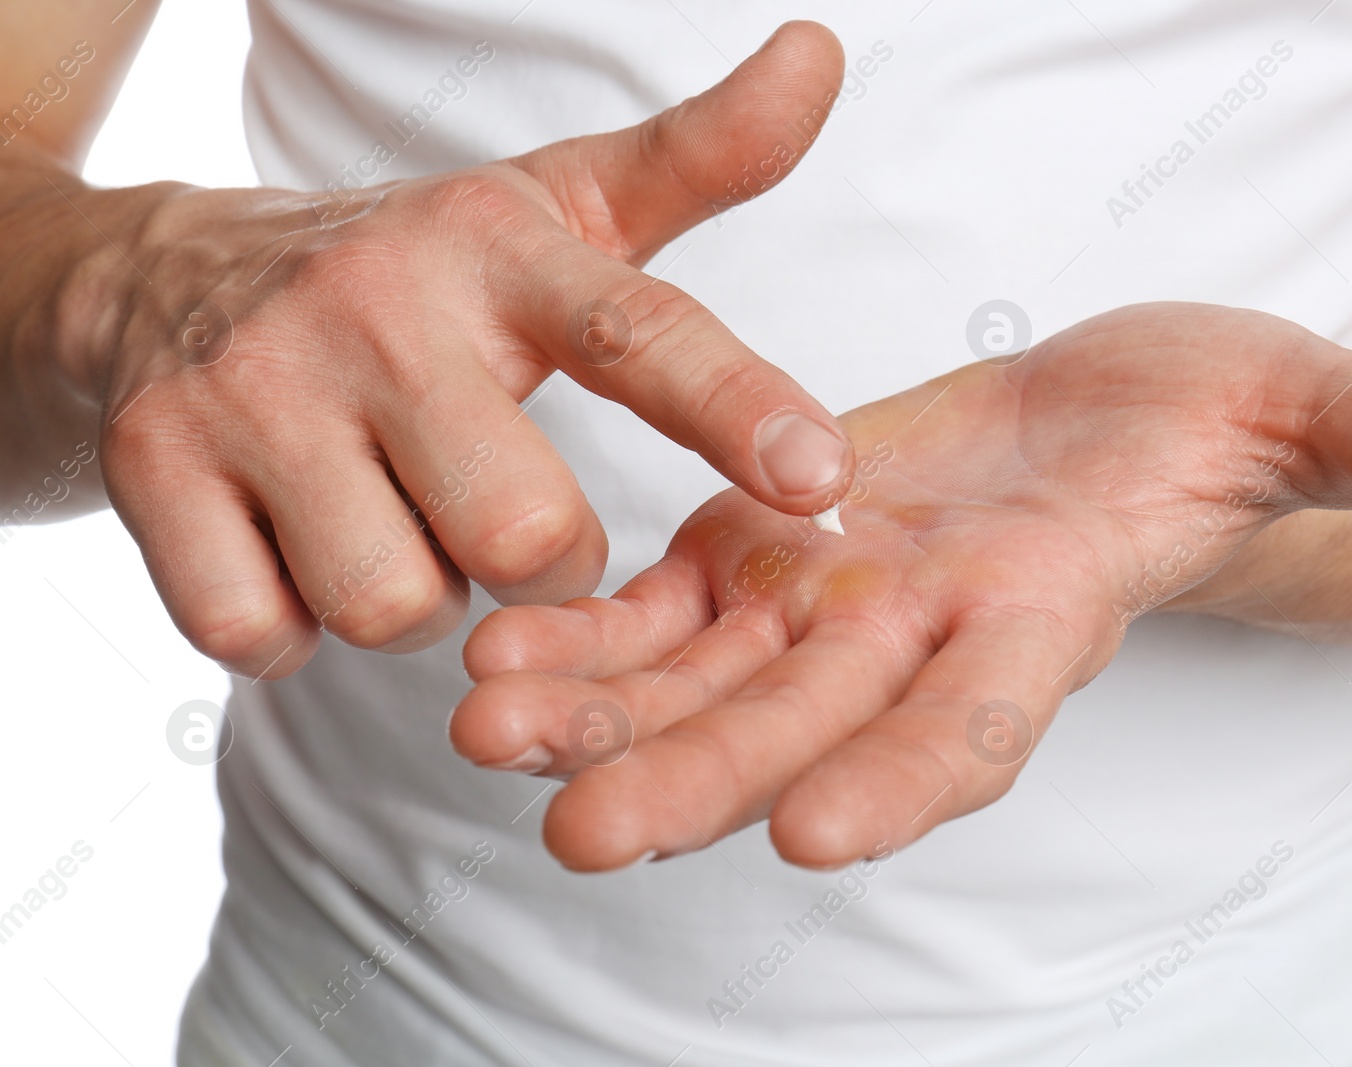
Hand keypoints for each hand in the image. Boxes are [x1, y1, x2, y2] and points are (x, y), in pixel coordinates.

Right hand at [67, 23, 852, 676]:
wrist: (161, 277)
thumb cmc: (412, 275)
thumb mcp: (555, 209)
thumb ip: (697, 160)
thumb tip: (821, 56)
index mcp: (500, 251)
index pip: (638, 330)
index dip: (735, 407)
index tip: (818, 477)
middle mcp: (378, 308)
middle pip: (524, 533)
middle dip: (534, 560)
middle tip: (493, 505)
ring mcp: (253, 386)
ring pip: (397, 602)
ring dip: (412, 593)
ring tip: (389, 515)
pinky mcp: (152, 463)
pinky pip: (263, 631)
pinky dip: (293, 623)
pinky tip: (293, 548)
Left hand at [447, 302, 1351, 870]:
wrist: (1117, 423)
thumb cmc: (1221, 420)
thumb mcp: (1312, 406)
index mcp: (1043, 614)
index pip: (984, 718)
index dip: (916, 773)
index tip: (826, 834)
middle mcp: (923, 634)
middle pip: (809, 725)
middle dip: (705, 777)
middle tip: (588, 837)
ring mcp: (832, 600)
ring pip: (707, 678)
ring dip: (601, 714)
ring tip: (487, 737)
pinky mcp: (769, 549)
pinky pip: (668, 605)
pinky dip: (588, 636)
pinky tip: (493, 661)